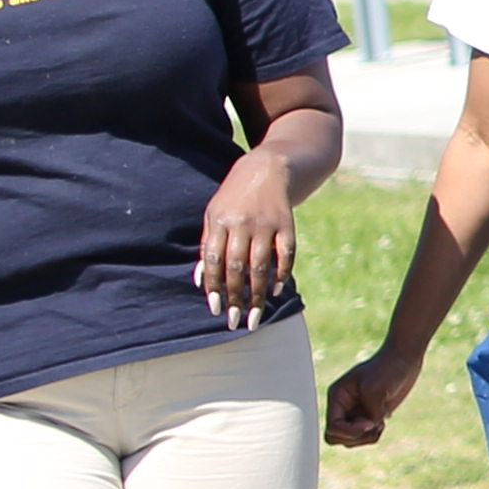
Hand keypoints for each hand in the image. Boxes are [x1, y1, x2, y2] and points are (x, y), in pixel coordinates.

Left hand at [197, 150, 299, 325]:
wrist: (268, 167)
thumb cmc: (235, 197)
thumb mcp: (214, 214)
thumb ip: (207, 245)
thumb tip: (201, 281)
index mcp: (220, 221)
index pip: (215, 260)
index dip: (215, 286)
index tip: (216, 309)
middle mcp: (242, 223)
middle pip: (237, 267)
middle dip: (235, 297)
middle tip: (235, 321)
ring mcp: (266, 223)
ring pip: (261, 265)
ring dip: (258, 293)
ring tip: (255, 315)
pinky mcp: (287, 223)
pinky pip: (285, 254)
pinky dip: (282, 273)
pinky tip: (276, 290)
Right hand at [322, 345, 423, 449]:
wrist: (404, 360)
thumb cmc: (387, 368)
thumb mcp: (375, 389)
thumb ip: (371, 414)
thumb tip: (370, 428)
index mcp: (337, 397)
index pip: (332, 427)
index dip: (350, 432)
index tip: (369, 422)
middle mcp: (342, 407)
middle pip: (337, 438)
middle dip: (356, 437)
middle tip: (374, 425)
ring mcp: (355, 413)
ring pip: (350, 441)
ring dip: (366, 438)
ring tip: (380, 423)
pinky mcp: (368, 417)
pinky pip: (364, 437)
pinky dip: (373, 435)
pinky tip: (383, 423)